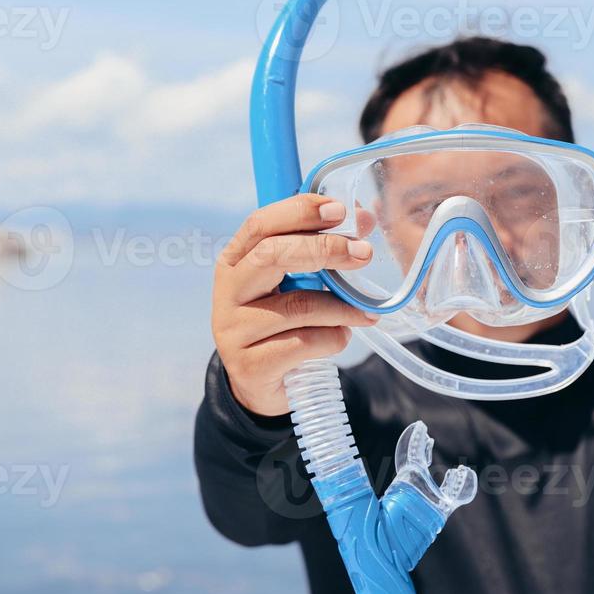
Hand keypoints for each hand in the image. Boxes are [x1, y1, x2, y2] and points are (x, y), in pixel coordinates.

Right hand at [212, 194, 377, 416]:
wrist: (260, 384)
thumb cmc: (281, 322)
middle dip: (325, 249)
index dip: (300, 211)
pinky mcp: (249, 365)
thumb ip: (318, 251)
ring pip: (298, 306)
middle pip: (272, 255)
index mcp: (234, 261)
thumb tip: (364, 219)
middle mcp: (227, 291)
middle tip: (364, 255)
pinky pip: (304, 344)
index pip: (261, 224)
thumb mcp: (290, 282)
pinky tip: (341, 338)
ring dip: (342, 307)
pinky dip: (334, 338)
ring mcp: (233, 330)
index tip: (341, 210)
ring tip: (366, 313)